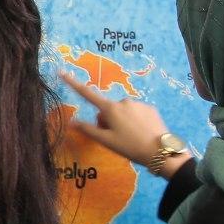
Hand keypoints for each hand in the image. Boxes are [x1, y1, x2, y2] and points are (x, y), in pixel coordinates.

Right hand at [59, 71, 188, 178]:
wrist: (160, 151)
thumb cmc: (129, 147)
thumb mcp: (106, 141)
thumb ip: (88, 129)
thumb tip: (70, 122)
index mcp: (110, 109)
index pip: (87, 94)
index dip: (73, 83)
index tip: (62, 72)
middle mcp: (123, 101)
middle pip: (108, 109)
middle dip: (107, 120)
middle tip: (114, 138)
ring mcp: (138, 103)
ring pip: (123, 112)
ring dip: (122, 121)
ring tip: (130, 137)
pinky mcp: (150, 108)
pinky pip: (136, 113)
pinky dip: (135, 121)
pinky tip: (141, 133)